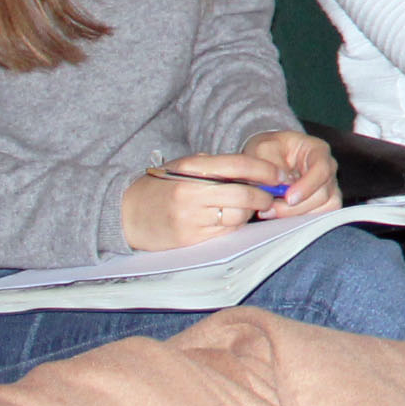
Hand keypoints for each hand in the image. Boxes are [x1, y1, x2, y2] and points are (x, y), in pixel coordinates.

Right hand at [118, 150, 292, 251]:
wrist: (125, 215)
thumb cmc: (160, 188)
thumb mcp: (182, 168)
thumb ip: (213, 165)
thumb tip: (255, 169)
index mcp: (190, 171)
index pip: (237, 165)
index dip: (263, 169)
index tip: (278, 174)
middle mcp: (191, 195)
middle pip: (244, 195)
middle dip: (263, 196)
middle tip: (270, 196)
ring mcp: (191, 220)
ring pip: (237, 216)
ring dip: (248, 212)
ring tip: (243, 208)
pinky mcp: (191, 240)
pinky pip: (226, 233)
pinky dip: (233, 226)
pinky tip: (227, 220)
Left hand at [237, 129, 340, 218]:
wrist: (269, 157)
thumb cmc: (268, 150)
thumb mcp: (263, 148)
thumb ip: (271, 163)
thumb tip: (284, 183)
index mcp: (318, 150)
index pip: (322, 169)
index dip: (307, 186)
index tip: (289, 198)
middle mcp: (328, 168)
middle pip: (323, 194)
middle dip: (296, 206)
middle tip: (270, 208)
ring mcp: (329, 186)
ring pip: (324, 208)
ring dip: (296, 214)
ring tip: (271, 211)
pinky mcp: (323, 202)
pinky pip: (319, 216)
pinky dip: (299, 219)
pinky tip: (280, 213)